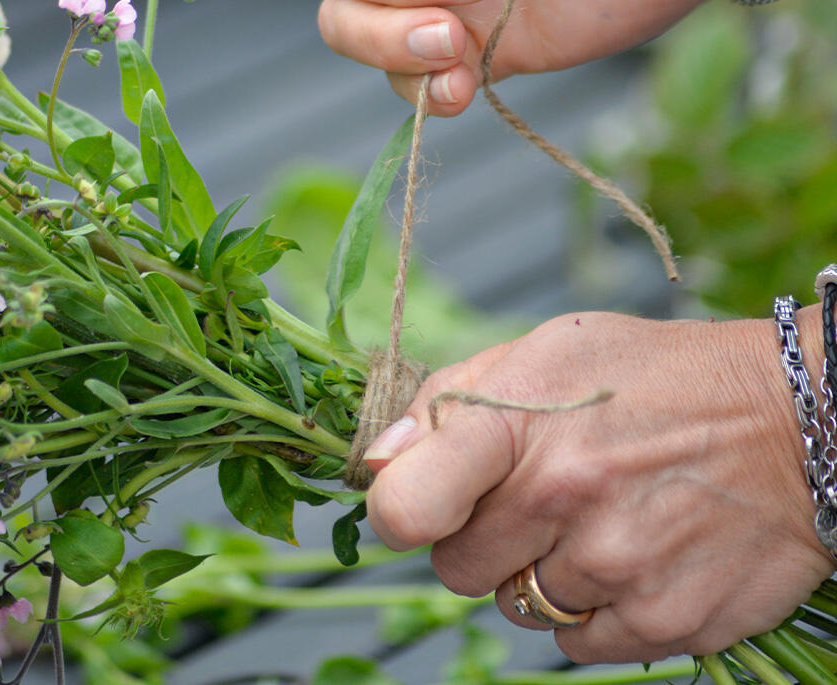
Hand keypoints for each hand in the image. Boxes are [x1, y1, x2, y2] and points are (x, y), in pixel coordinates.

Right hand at [318, 0, 706, 115]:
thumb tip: (422, 8)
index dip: (378, 2)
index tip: (437, 4)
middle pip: (346, 15)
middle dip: (379, 36)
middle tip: (447, 40)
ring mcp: (443, 14)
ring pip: (381, 54)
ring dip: (406, 72)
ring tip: (460, 75)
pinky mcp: (474, 54)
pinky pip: (425, 88)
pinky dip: (433, 98)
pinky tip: (465, 91)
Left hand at [363, 310, 835, 662]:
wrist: (796, 422)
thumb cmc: (656, 380)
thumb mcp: (547, 352)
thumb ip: (449, 403)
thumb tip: (376, 463)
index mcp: (520, 425)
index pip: (406, 505)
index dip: (399, 513)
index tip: (419, 506)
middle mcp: (564, 499)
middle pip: (455, 569)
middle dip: (480, 539)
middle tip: (534, 501)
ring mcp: (617, 567)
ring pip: (516, 608)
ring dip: (540, 574)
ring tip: (596, 521)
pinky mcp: (665, 621)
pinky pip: (578, 642)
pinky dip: (592, 611)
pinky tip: (631, 557)